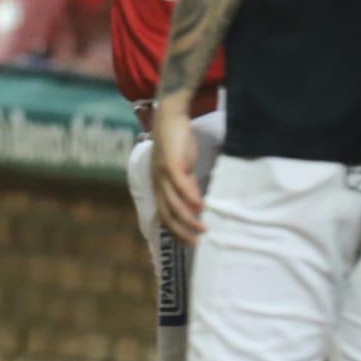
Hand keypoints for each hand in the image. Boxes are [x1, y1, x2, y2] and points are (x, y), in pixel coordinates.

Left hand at [148, 99, 206, 242]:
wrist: (170, 117)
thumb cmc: (177, 143)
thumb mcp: (183, 168)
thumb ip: (188, 185)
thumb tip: (196, 205)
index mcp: (159, 185)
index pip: (165, 214)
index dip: (175, 230)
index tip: (189, 243)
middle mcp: (157, 182)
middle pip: (166, 214)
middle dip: (180, 231)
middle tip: (195, 243)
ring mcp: (162, 174)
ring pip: (173, 204)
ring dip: (188, 219)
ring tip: (202, 228)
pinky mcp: (171, 164)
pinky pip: (180, 185)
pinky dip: (190, 197)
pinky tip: (201, 206)